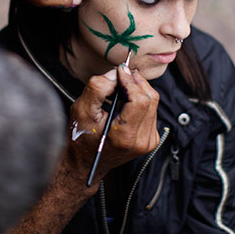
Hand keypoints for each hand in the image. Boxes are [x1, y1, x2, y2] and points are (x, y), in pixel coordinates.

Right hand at [67, 63, 159, 189]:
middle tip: (119, 76)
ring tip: (120, 89)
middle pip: (150, 98)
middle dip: (135, 81)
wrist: (86, 163)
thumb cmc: (81, 137)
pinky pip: (152, 109)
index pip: (140, 99)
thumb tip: (117, 73)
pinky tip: (126, 102)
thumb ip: (98, 88)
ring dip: (138, 89)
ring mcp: (149, 141)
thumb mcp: (81, 110)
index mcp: (124, 136)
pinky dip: (141, 99)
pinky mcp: (151, 138)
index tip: (119, 70)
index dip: (130, 80)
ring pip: (153, 101)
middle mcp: (141, 140)